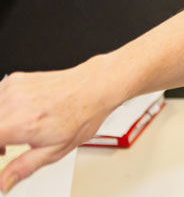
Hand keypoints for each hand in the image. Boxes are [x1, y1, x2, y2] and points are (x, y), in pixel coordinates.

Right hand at [0, 59, 120, 193]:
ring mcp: (13, 88)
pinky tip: (17, 115)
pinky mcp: (15, 79)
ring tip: (14, 132)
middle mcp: (13, 102)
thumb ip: (24, 167)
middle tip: (5, 148)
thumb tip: (4, 182)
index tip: (3, 152)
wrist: (95, 88)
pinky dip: (2, 109)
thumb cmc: (82, 115)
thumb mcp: (55, 150)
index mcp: (20, 123)